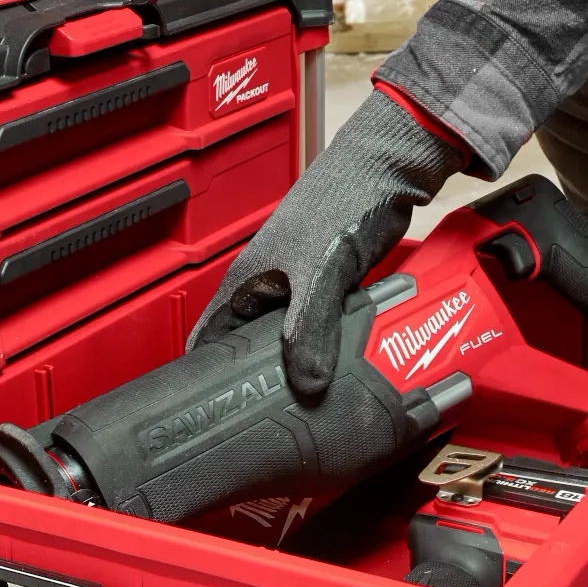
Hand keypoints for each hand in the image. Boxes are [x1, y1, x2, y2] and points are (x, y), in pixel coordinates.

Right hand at [191, 88, 464, 397]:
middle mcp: (264, 288)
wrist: (384, 170)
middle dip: (258, 380)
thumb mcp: (321, 274)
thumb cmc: (342, 200)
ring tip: (307, 400)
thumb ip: (311, 329)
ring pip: (286, 341)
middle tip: (272, 416)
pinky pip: (317, 330)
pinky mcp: (325, 287)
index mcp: (244, 282)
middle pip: (248, 349)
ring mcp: (294, 288)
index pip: (205, 340)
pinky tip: (339, 365)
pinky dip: (325, 348)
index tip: (212, 413)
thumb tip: (307, 383)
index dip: (203, 377)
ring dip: (297, 365)